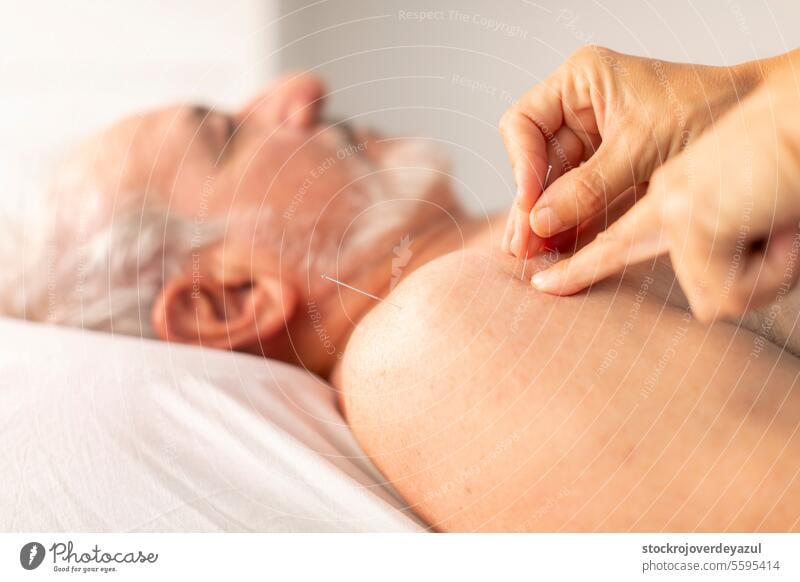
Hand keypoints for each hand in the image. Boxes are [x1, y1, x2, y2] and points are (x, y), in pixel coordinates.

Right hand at [531, 65, 799, 321]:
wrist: (760, 120)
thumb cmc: (710, 109)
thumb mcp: (644, 147)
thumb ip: (589, 186)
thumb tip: (539, 221)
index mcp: (581, 83)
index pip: (523, 126)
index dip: (522, 168)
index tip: (530, 207)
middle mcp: (580, 110)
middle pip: (534, 162)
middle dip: (529, 206)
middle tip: (522, 247)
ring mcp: (593, 142)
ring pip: (552, 186)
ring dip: (544, 222)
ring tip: (533, 256)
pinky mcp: (609, 171)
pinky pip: (577, 201)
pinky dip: (569, 226)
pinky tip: (558, 249)